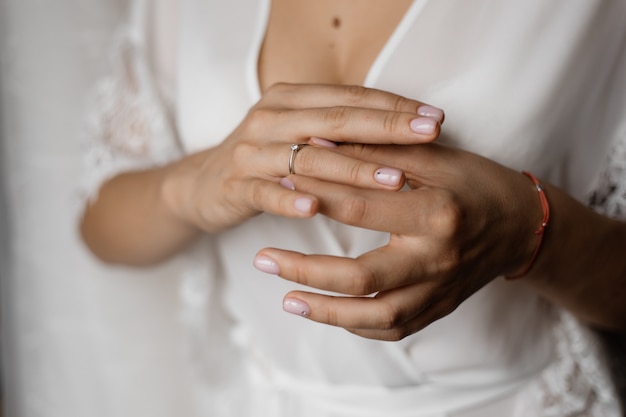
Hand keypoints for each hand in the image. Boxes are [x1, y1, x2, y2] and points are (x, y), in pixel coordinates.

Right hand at [162, 83, 442, 232]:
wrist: (202, 184)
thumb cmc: (266, 159)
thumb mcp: (300, 135)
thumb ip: (340, 129)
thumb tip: (405, 130)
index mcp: (292, 99)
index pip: (350, 97)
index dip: (394, 106)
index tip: (437, 118)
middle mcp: (271, 117)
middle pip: (335, 120)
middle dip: (386, 128)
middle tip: (429, 134)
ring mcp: (251, 151)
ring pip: (308, 157)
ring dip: (353, 168)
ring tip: (395, 179)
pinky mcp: (234, 184)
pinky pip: (264, 191)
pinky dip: (288, 198)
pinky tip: (314, 207)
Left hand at [254, 143, 542, 340]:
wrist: (520, 226)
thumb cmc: (475, 183)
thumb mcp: (434, 158)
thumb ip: (378, 152)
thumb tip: (319, 143)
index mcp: (437, 213)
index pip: (361, 206)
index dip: (314, 194)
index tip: (278, 187)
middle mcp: (437, 259)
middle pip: (361, 276)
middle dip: (305, 270)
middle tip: (262, 259)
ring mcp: (439, 291)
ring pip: (374, 316)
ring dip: (325, 312)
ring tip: (287, 300)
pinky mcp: (438, 309)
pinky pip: (392, 330)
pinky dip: (356, 325)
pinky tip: (327, 314)